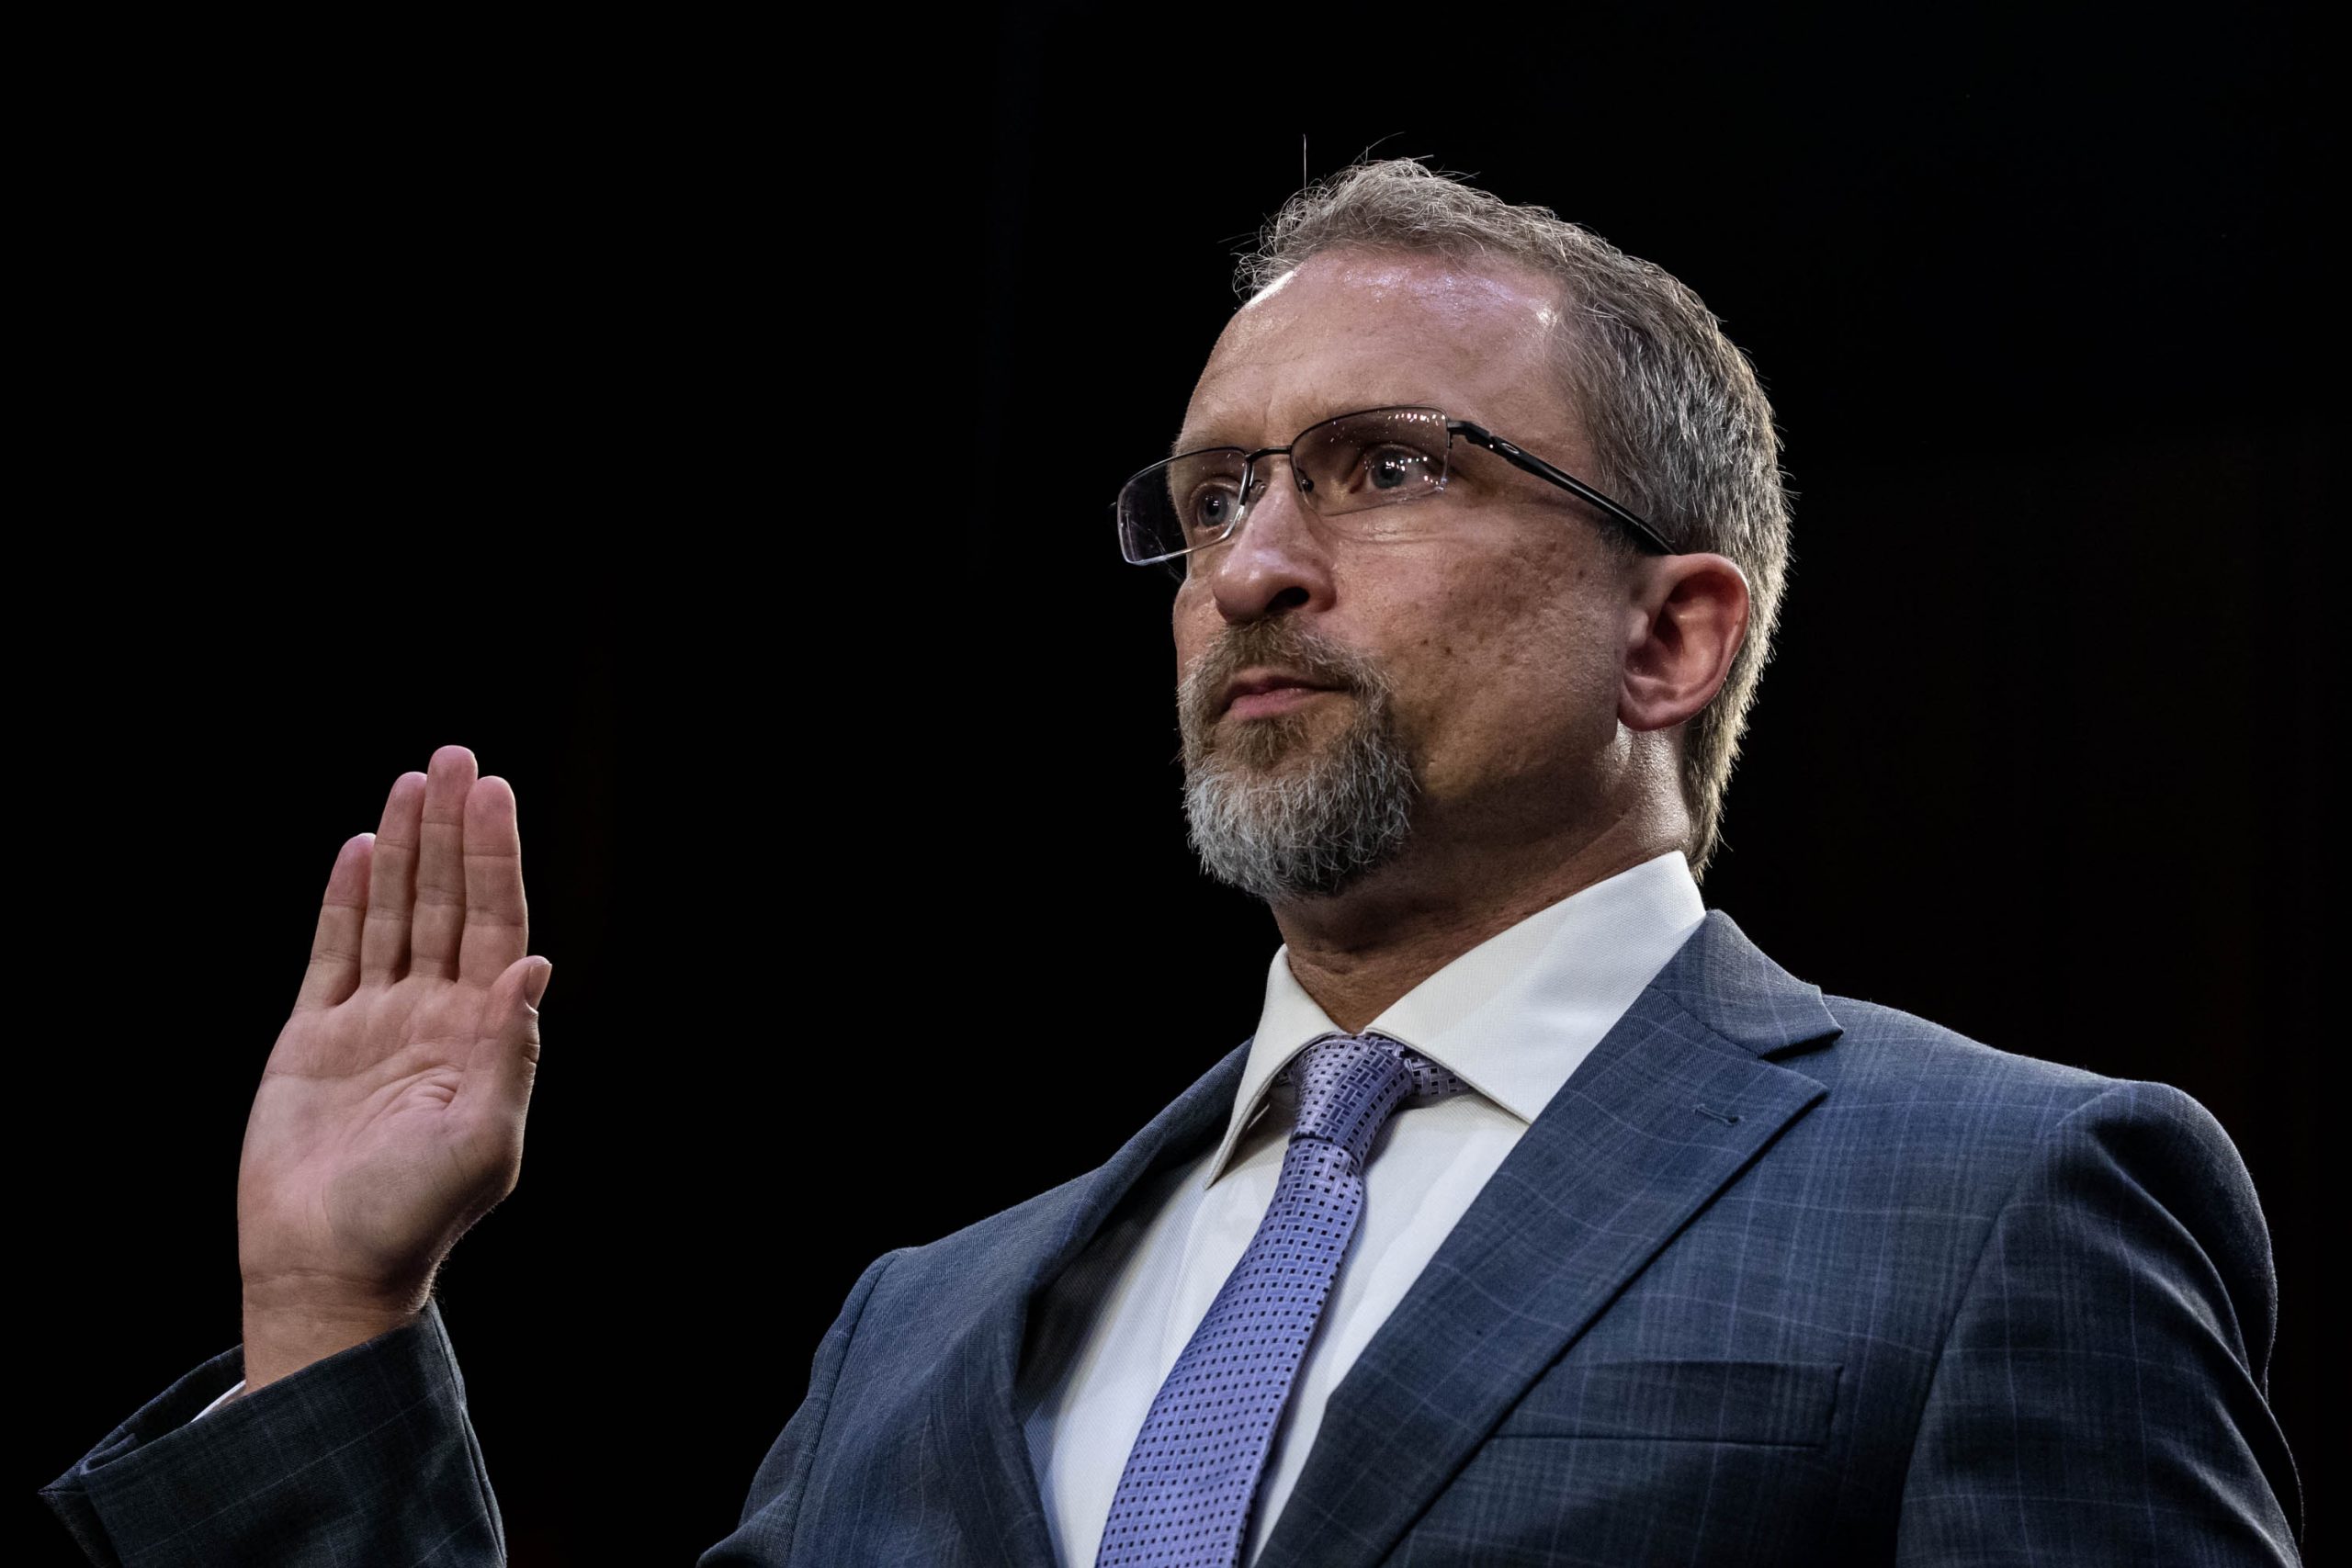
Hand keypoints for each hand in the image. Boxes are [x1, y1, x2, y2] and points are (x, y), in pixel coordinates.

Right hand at [236, 744, 550, 1389]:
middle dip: (452, 832)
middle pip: (448, 903)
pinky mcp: (314, 1039)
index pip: (496, 924)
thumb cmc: (415, 1217)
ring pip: (395, 915)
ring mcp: (374, 1022)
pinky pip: (333, 953)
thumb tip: (536, 965)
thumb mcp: (483, 1139)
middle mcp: (433, 1016)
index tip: (493, 794)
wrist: (329, 1267)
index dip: (495, 858)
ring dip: (404, 850)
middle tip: (455, 757)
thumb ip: (512, 1052)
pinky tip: (362, 850)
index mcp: (481, 1034)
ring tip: (413, 781)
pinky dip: (348, 902)